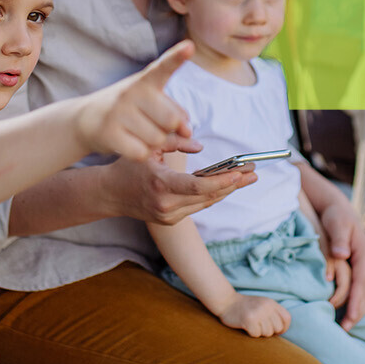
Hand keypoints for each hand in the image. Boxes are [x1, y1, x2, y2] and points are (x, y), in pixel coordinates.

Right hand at [75, 41, 194, 161]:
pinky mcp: (109, 133)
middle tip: (154, 125)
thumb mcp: (149, 100)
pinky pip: (141, 153)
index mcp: (145, 81)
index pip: (163, 66)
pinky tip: (129, 143)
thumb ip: (174, 112)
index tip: (190, 47)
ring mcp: (118, 112)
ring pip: (157, 140)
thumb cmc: (128, 109)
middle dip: (170, 130)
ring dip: (154, 143)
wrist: (85, 119)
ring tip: (138, 133)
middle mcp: (131, 92)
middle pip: (172, 120)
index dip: (177, 57)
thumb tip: (188, 132)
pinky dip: (141, 153)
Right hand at [103, 152, 255, 225]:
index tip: (240, 173)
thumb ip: (175, 142)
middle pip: (208, 196)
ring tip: (247, 177)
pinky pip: (197, 207)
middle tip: (254, 172)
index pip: (198, 187)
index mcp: (161, 185)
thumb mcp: (149, 147)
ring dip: (227, 190)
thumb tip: (200, 146)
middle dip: (233, 184)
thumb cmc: (128, 166)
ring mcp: (168, 217)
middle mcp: (166, 205)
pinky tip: (226, 185)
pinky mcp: (170, 221)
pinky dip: (212, 195)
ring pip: (205, 203)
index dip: (222, 181)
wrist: (110, 194)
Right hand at [218, 293, 289, 337]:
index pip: (287, 318)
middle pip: (277, 328)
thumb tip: (282, 330)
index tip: (277, 331)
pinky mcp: (248, 320)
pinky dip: (251, 333)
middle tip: (260, 327)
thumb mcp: (262, 304)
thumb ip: (273, 313)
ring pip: (267, 333)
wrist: (226, 302)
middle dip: (269, 331)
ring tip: (252, 325)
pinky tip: (246, 326)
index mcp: (271, 303)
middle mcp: (266, 306)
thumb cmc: (246, 307)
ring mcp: (258, 312)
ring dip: (259, 333)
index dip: (284, 328)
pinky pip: (256, 334)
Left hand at [318, 198, 364, 329]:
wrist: (343, 212)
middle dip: (358, 311)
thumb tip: (342, 254)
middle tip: (345, 329)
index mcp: (364, 253)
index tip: (350, 316)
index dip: (357, 300)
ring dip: (363, 310)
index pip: (361, 281)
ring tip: (349, 327)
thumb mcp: (336, 224)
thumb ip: (339, 239)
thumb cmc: (336, 219)